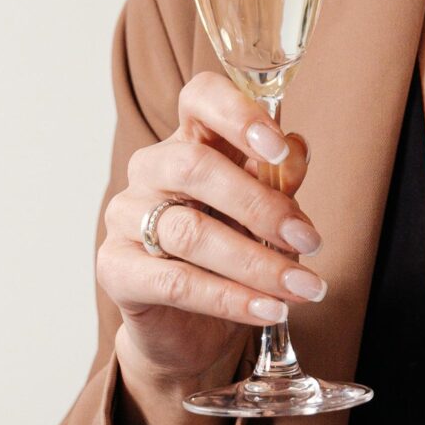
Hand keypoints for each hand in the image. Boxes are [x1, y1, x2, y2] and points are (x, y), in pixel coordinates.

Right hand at [98, 73, 327, 390]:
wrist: (191, 325)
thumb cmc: (231, 251)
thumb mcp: (264, 212)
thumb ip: (279, 179)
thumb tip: (297, 149)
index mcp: (190, 139)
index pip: (200, 98)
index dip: (238, 115)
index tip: (278, 149)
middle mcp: (151, 170)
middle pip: (195, 167)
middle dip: (260, 206)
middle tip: (309, 241)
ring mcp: (126, 217)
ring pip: (189, 232)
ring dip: (257, 264)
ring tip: (303, 288)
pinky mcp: (115, 268)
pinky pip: (175, 281)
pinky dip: (229, 299)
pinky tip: (267, 309)